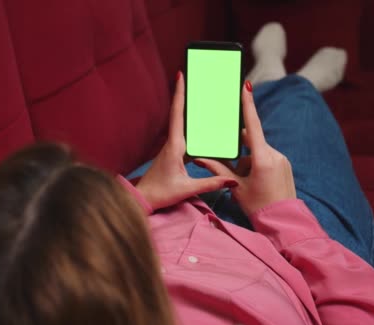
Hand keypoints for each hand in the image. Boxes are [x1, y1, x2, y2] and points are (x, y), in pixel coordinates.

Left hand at [135, 72, 236, 210]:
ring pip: (182, 124)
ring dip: (189, 109)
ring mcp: (171, 148)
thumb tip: (232, 181)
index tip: (180, 75)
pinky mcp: (172, 154)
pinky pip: (184, 136)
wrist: (141, 200)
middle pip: (180, 114)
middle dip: (186, 95)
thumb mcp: (187, 189)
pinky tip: (203, 128)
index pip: (178, 114)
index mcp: (174, 146)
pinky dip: (192, 127)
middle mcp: (171, 143)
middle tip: (193, 76)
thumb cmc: (160, 194)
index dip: (180, 94)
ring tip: (201, 95)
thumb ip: (210, 183)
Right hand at [194, 82, 296, 215]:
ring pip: (258, 151)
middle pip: (252, 141)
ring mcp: (282, 159)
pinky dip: (256, 165)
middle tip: (233, 168)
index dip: (248, 104)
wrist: (283, 222)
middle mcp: (275, 154)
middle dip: (239, 152)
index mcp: (262, 158)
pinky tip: (254, 182)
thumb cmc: (258, 206)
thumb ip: (217, 169)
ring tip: (245, 182)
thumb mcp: (236, 187)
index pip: (252, 125)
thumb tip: (198, 157)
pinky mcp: (285, 165)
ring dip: (247, 161)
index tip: (246, 86)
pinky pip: (266, 158)